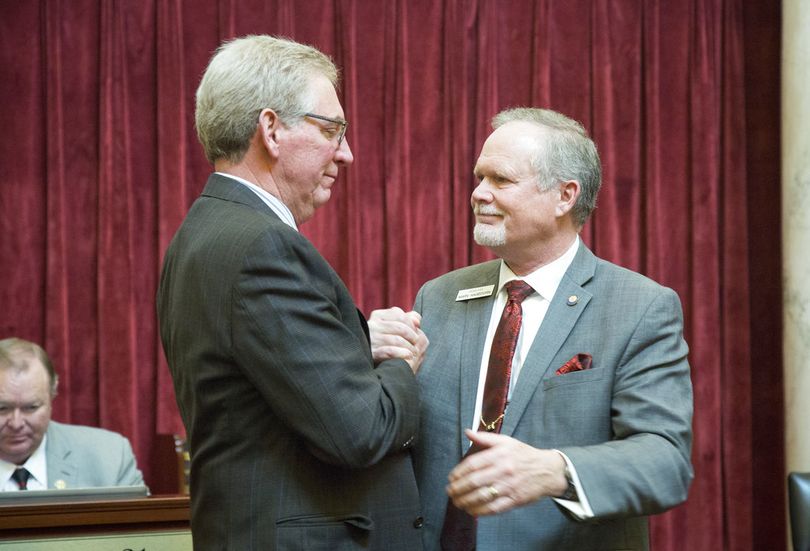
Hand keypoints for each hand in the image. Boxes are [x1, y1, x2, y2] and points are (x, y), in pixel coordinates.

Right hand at [368, 307, 428, 372]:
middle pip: (400, 327)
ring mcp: (372, 339)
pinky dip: (402, 353)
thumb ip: (406, 320)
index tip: (416, 332)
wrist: (373, 366)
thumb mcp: (394, 328)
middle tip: (417, 344)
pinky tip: (408, 356)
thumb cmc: (386, 342)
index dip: (411, 324)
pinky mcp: (372, 353)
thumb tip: (417, 320)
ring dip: (409, 347)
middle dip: (412, 336)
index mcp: (378, 316)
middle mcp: (373, 325)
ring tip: (414, 353)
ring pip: (397, 340)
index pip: (399, 314)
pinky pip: (390, 351)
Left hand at [445, 429, 567, 515]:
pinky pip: (494, 508)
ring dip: (466, 501)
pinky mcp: (514, 500)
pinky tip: (471, 510)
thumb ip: (485, 438)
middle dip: (458, 488)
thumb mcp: (506, 441)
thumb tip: (468, 432)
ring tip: (457, 502)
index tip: (451, 478)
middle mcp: (503, 470)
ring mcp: (509, 487)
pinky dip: (480, 511)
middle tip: (450, 491)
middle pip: (475, 481)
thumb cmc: (524, 455)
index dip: (459, 472)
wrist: (547, 471)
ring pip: (482, 497)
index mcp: (500, 455)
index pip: (473, 464)